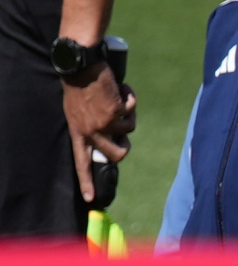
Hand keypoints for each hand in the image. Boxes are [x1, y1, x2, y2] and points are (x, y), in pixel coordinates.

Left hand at [62, 65, 131, 203]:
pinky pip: (132, 109)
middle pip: (118, 154)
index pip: (81, 163)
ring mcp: (104, 123)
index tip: (90, 198)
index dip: (87, 182)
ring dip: (129, 114)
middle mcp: (91, 132)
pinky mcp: (116, 112)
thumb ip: (89, 126)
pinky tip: (121, 88)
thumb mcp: (76, 111)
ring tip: (117, 98)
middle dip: (126, 144)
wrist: (80, 67)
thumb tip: (110, 135)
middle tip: (124, 131)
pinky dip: (130, 97)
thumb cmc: (77, 85)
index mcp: (78, 133)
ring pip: (130, 130)